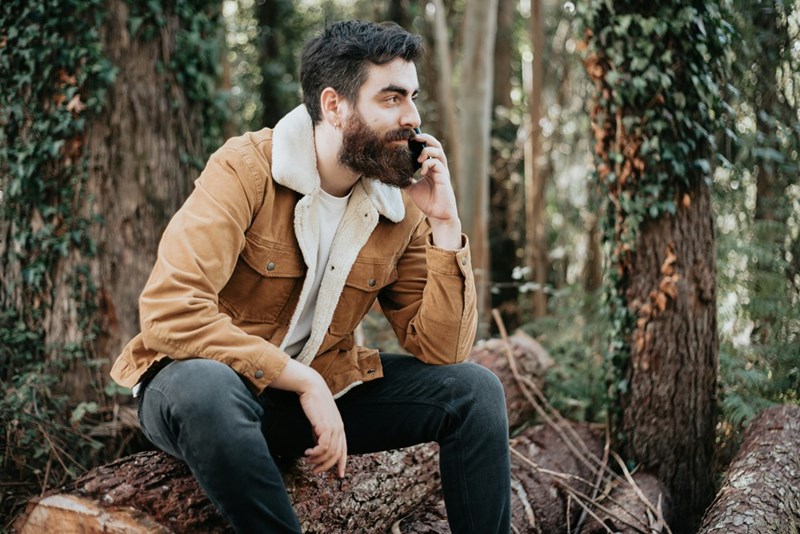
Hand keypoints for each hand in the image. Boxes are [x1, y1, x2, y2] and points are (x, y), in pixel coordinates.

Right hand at [300, 376, 347, 476]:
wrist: (311, 387)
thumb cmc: (314, 403)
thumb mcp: (319, 421)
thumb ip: (320, 433)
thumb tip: (318, 447)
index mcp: (339, 427)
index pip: (344, 449)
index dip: (342, 463)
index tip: (339, 475)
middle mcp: (339, 428)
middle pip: (337, 454)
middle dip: (326, 466)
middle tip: (315, 471)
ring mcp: (334, 427)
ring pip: (329, 452)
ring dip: (317, 460)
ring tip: (308, 459)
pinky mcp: (325, 425)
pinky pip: (323, 446)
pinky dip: (315, 453)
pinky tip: (307, 452)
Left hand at [405, 133, 461, 248]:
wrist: (437, 214)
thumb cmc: (427, 202)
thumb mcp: (412, 188)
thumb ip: (405, 180)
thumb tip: (392, 175)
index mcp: (431, 167)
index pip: (427, 148)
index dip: (420, 141)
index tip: (408, 138)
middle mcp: (438, 166)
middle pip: (435, 144)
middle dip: (425, 138)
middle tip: (413, 137)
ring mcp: (442, 170)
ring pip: (438, 151)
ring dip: (427, 150)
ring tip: (418, 157)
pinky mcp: (444, 177)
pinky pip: (437, 163)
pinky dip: (428, 164)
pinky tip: (421, 172)